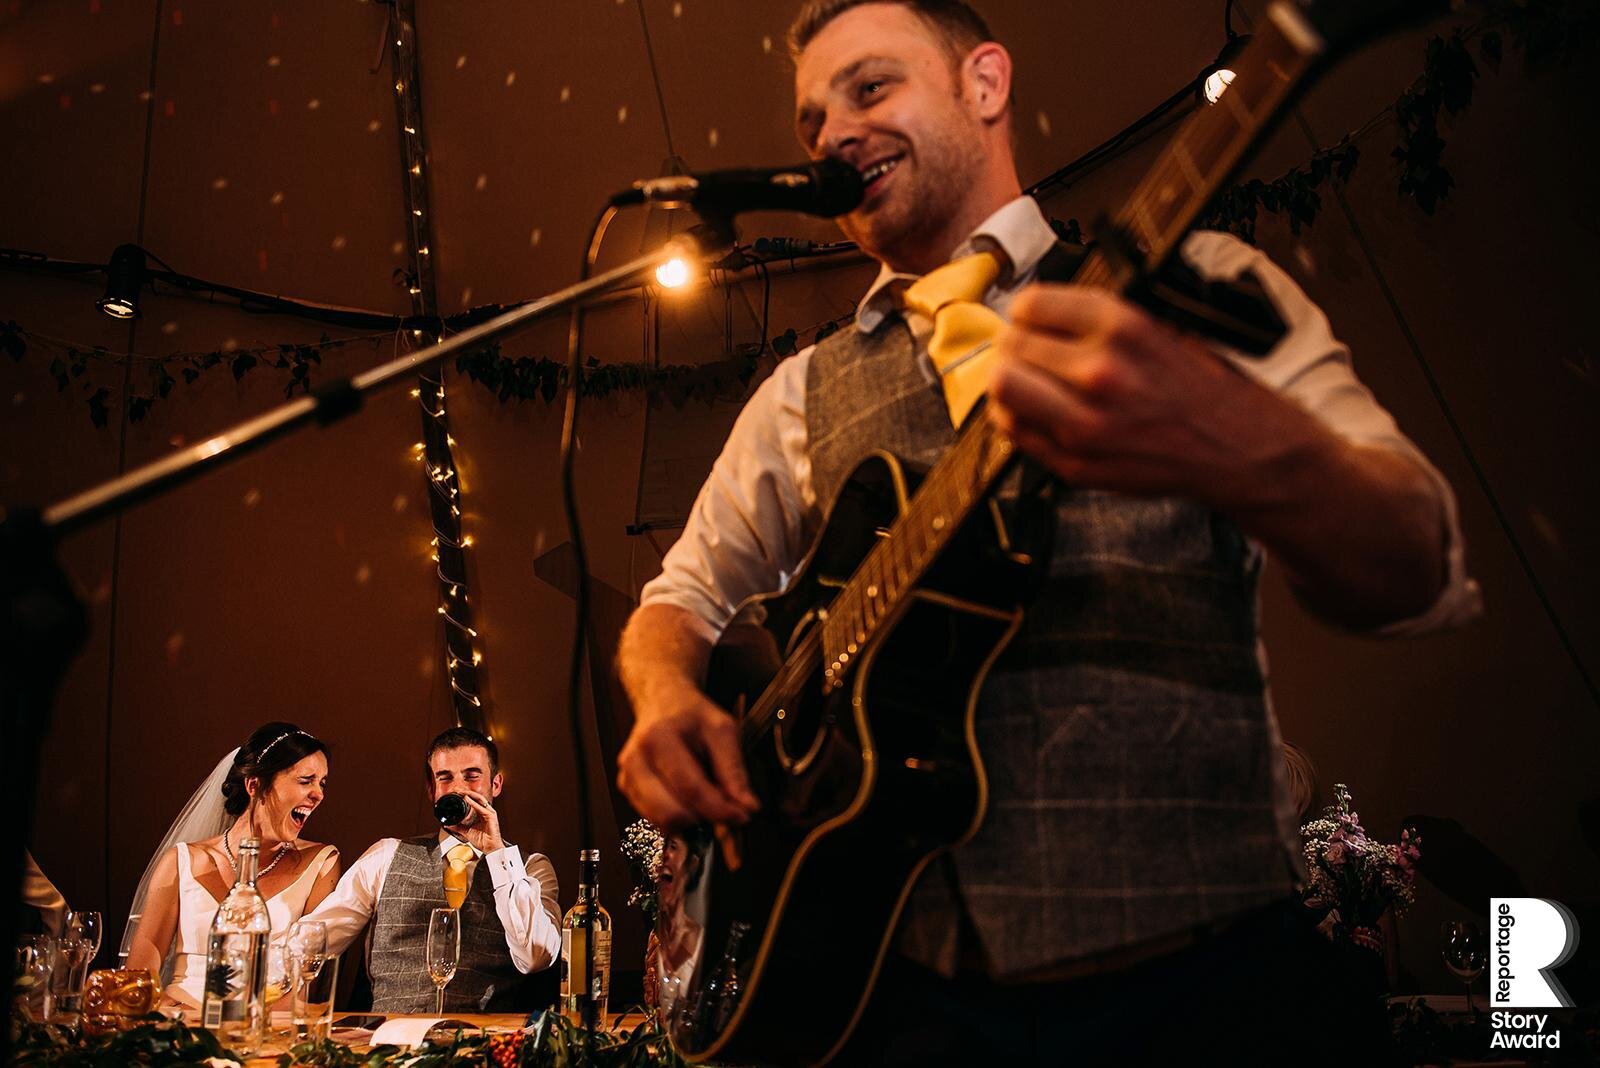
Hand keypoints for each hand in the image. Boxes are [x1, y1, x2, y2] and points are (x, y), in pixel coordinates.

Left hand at [449, 791, 504, 853]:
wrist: (490, 848)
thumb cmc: (483, 841)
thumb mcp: (467, 832)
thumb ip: (458, 827)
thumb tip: (448, 825)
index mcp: (482, 814)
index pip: (474, 801)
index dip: (466, 796)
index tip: (457, 794)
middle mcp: (486, 811)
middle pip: (477, 798)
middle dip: (467, 793)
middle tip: (458, 790)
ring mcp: (490, 813)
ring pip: (480, 799)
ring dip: (470, 794)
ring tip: (461, 792)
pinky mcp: (491, 816)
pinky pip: (481, 807)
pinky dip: (473, 803)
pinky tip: (467, 799)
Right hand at [617, 686, 758, 830]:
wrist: (662, 701)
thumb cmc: (692, 715)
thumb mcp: (723, 731)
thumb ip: (734, 771)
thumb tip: (748, 807)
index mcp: (658, 739)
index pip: (691, 788)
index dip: (719, 809)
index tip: (742, 817)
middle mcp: (635, 760)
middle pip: (671, 813)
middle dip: (704, 818)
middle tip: (724, 806)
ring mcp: (627, 776)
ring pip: (662, 823)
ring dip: (691, 820)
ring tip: (706, 797)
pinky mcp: (627, 789)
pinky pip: (656, 820)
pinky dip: (678, 817)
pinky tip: (689, 797)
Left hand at [988, 284, 1316, 508]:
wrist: (1234, 447)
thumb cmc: (1194, 386)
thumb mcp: (1154, 327)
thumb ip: (1091, 321)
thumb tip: (1028, 314)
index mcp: (1122, 327)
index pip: (1031, 305)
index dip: (1027, 312)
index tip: (1032, 320)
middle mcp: (1101, 372)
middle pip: (1011, 345)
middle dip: (1015, 345)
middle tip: (1026, 352)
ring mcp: (1086, 422)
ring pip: (1003, 386)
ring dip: (1010, 379)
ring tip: (1028, 381)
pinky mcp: (1076, 462)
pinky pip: (1015, 429)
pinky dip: (1016, 416)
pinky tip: (1038, 411)